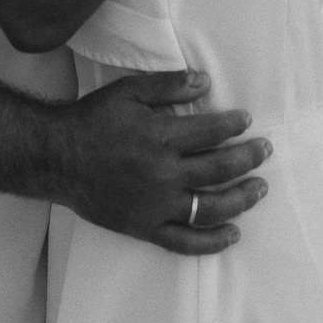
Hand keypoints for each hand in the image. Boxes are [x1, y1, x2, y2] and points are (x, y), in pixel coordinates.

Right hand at [56, 70, 270, 255]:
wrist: (57, 158)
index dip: (234, 125)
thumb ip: (168, 86)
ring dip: (241, 199)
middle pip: (219, 169)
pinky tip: (234, 234)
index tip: (247, 120)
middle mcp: (164, 174)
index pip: (211, 132)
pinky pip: (185, 242)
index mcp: (161, 137)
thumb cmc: (92, 120)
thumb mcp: (128, 91)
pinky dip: (213, 242)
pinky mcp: (146, 228)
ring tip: (260, 189)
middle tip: (265, 150)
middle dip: (248, 158)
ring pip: (210, 208)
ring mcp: (156, 205)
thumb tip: (206, 81)